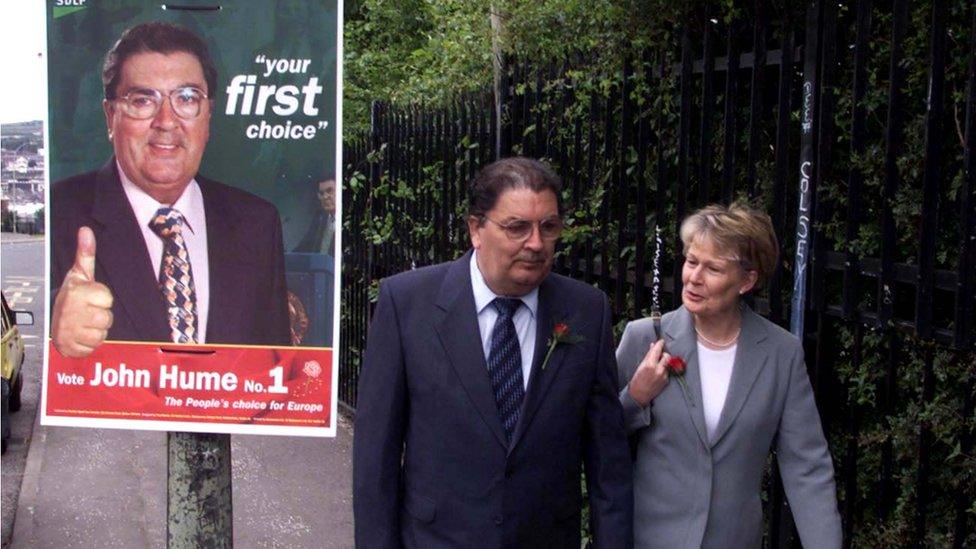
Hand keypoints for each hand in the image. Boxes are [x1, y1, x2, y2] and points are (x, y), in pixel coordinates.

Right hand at [51, 227, 113, 357]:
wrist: (55, 323)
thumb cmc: (73, 296)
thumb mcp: (80, 274)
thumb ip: (86, 254)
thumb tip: (86, 229)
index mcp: (77, 292)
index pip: (108, 298)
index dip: (103, 298)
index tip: (91, 297)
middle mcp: (72, 311)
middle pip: (107, 318)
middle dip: (102, 315)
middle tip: (89, 311)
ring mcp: (70, 331)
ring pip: (102, 333)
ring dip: (98, 330)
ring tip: (86, 323)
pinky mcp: (72, 347)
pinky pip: (95, 346)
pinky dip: (91, 343)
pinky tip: (82, 335)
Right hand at [627, 339, 669, 406]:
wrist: (640, 395)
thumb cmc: (637, 380)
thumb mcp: (641, 365)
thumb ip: (649, 355)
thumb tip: (653, 346)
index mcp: (650, 365)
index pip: (658, 350)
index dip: (660, 344)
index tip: (661, 341)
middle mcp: (658, 370)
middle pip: (667, 356)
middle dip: (664, 354)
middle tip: (659, 355)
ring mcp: (664, 376)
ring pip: (668, 363)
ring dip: (664, 362)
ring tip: (657, 366)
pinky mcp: (667, 381)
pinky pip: (668, 371)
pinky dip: (664, 369)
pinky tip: (658, 373)